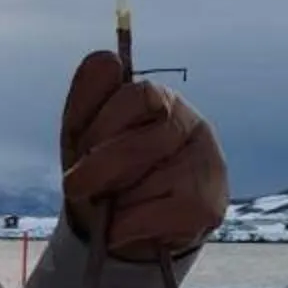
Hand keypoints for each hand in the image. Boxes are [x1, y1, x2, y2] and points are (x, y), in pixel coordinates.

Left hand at [59, 51, 228, 260]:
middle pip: (137, 144)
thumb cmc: (103, 173)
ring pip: (147, 184)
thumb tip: (108, 58)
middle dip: (97, 170)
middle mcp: (193, 126)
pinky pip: (157, 216)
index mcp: (162, 100)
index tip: (80, 147)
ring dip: (114, 203)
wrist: (120, 229)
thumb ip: (88, 96)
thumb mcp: (83, 134)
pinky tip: (124, 228)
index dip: (101, 124)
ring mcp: (207, 165)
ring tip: (113, 207)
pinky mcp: (209, 205)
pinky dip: (127, 228)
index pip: (137, 94)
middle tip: (77, 187)